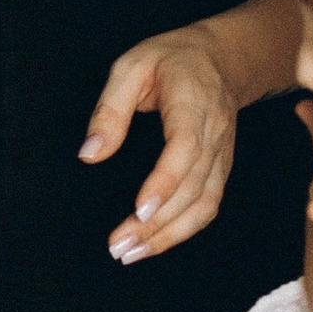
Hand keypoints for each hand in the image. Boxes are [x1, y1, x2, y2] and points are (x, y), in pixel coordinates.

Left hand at [79, 23, 242, 262]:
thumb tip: (90, 154)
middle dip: (157, 223)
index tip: (138, 210)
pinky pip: (208, 205)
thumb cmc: (170, 59)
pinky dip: (184, 230)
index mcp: (193, 104)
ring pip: (204, 204)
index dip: (165, 182)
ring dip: (169, 235)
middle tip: (119, 246)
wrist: (222, 58)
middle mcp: (214, 134)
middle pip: (192, 187)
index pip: (185, 149)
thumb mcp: (131, 67)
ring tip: (131, 253)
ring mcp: (222, 154)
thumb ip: (110, 110)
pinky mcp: (221, 168)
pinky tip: (155, 244)